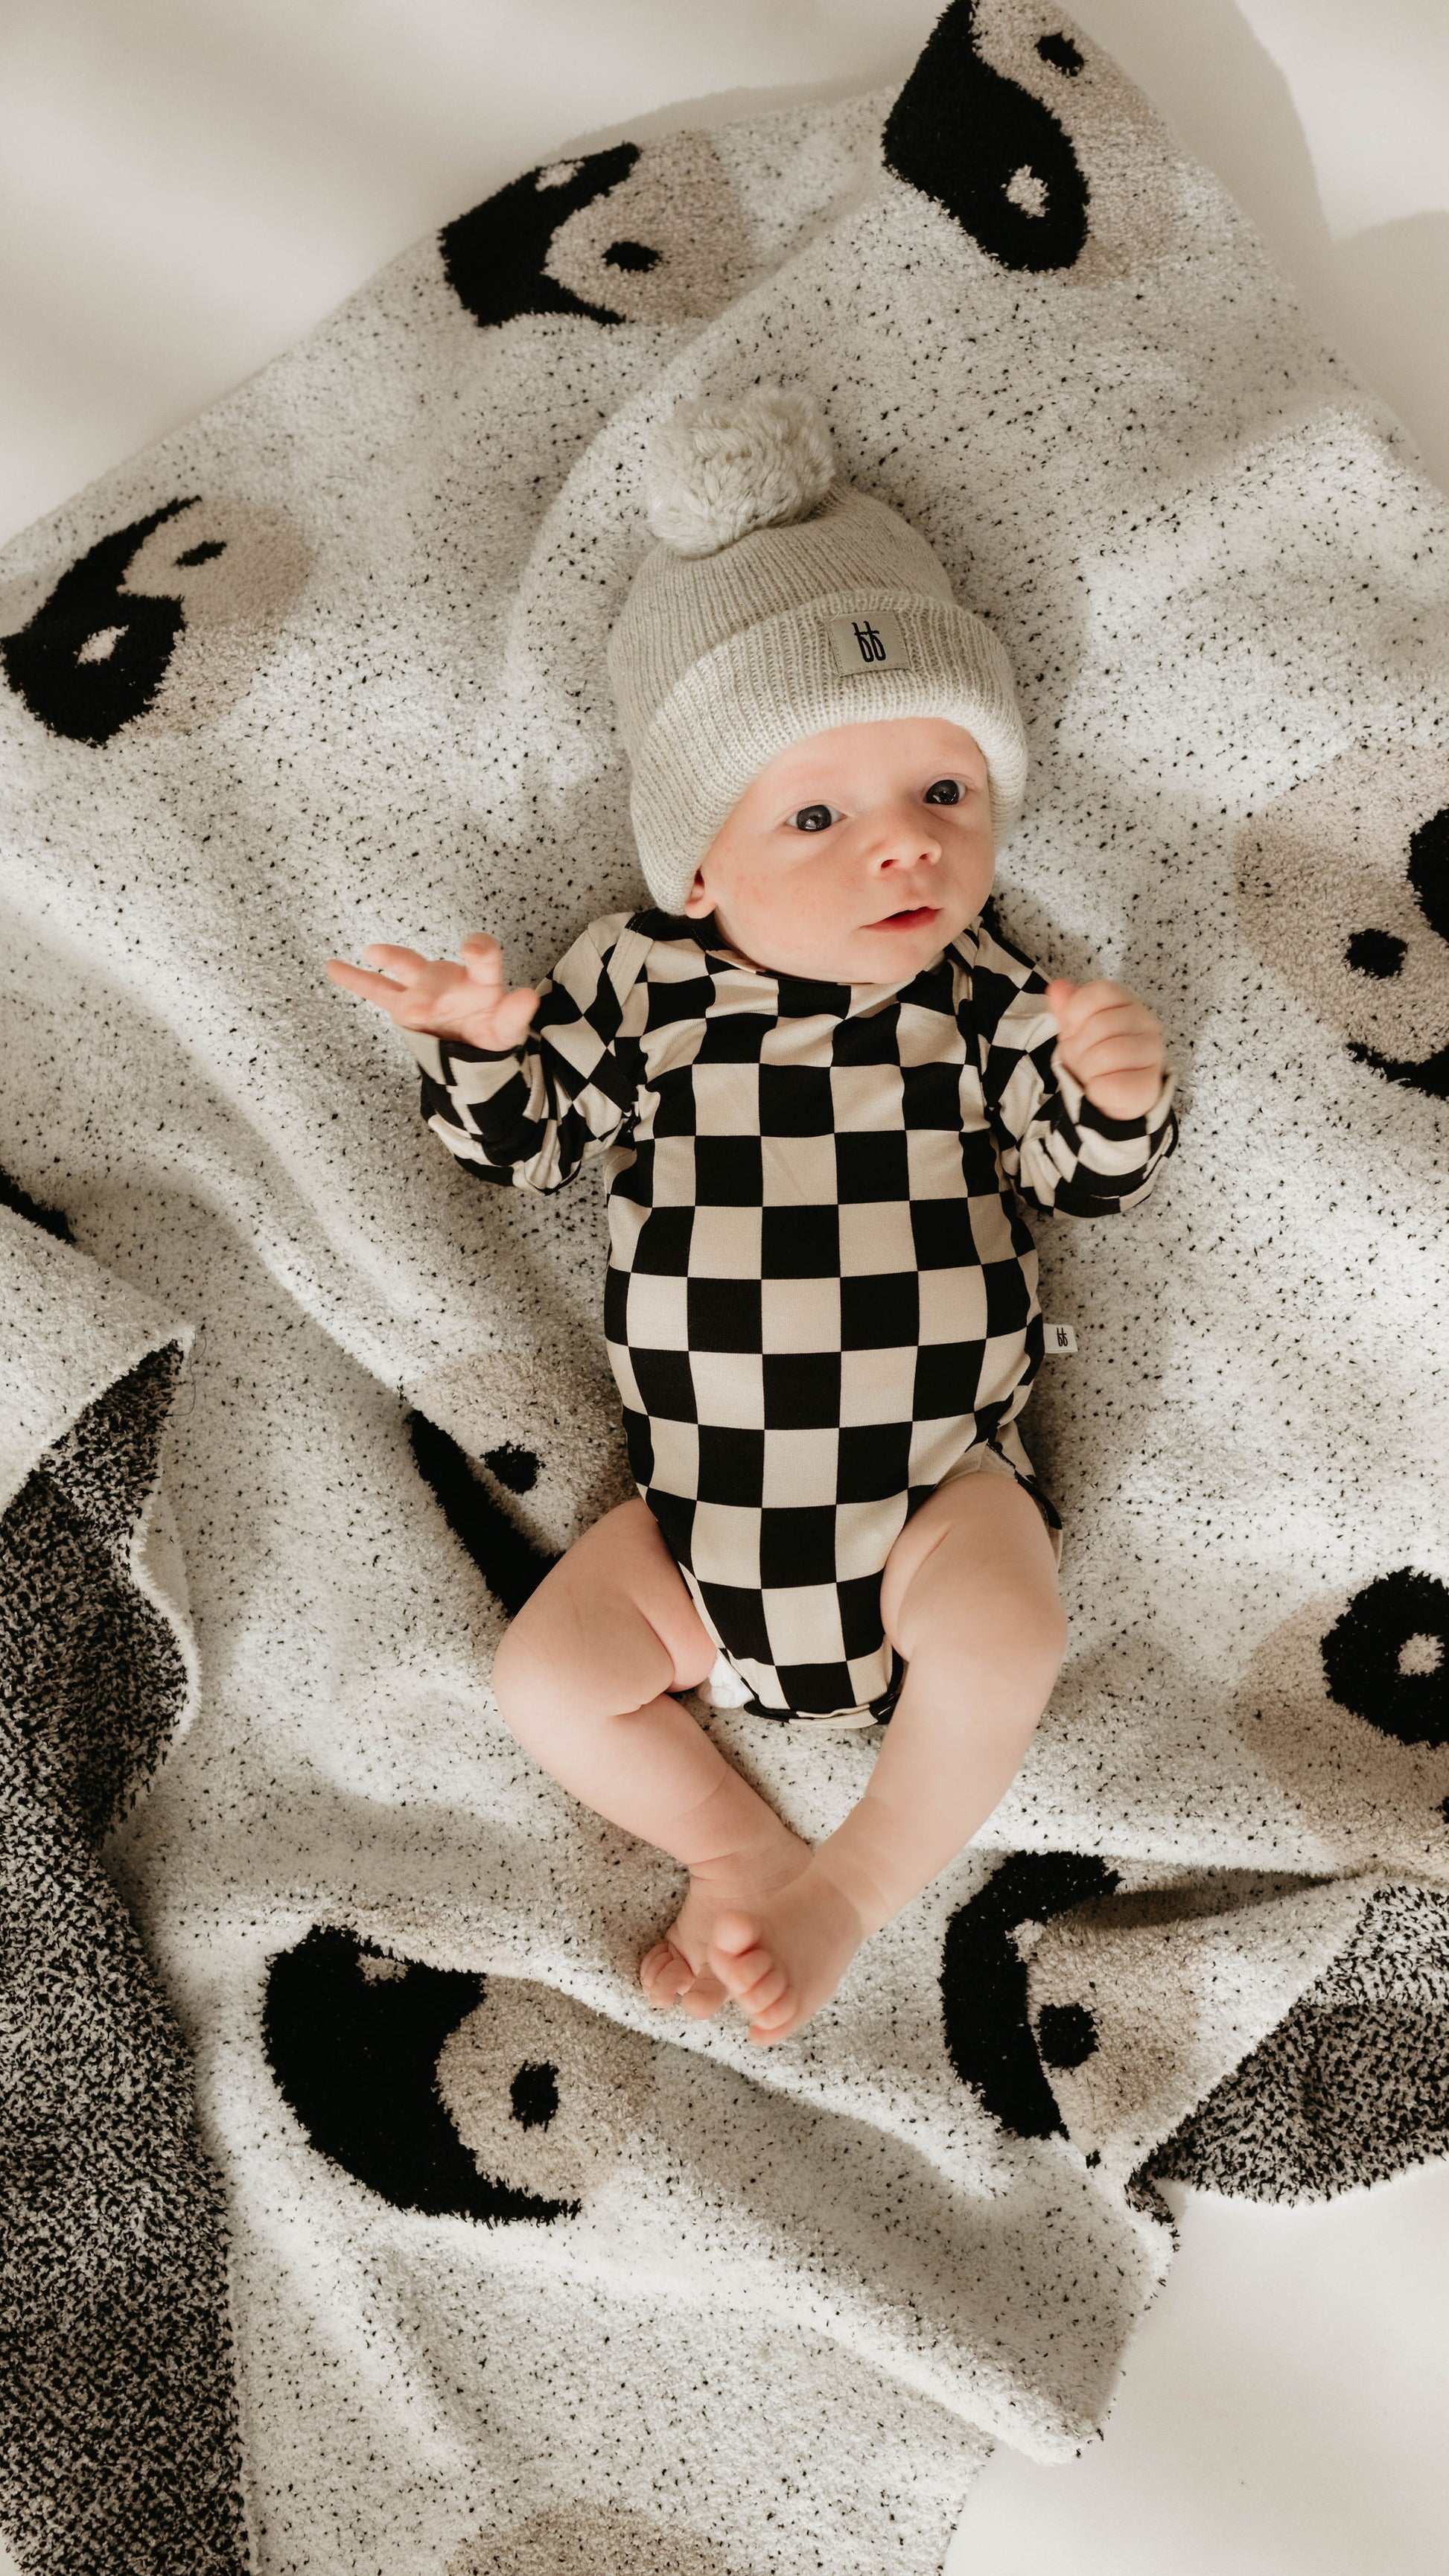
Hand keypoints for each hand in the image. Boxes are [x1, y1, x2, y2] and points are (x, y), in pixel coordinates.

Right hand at [325, 933, 538, 1051]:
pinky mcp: (402, 1005)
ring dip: (391, 967)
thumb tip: (527, 997)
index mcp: (481, 982)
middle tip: (418, 1009)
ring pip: (406, 972)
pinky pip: (376, 990)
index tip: (472, 948)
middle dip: (426, 989)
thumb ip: (515, 1015)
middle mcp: (451, 978)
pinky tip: (334, 966)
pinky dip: (356, 980)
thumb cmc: (491, 1029)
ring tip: (374, 954)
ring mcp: (424, 989)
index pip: (484, 959)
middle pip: (436, 974)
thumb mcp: (507, 1029)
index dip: (479, 951)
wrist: (470, 1048)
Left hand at [1043, 977, 1165, 1120]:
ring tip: (1094, 1074)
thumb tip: (1058, 988)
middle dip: (1080, 1047)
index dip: (1075, 1015)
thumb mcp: (1076, 1029)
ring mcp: (1152, 1051)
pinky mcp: (1151, 1083)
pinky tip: (1102, 1088)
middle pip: (1098, 1025)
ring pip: (1106, 1055)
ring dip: (1089, 1070)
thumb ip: (1067, 1008)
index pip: (1096, 992)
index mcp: (1125, 1002)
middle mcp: (1145, 1021)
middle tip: (1085, 1058)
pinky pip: (1115, 1085)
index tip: (1075, 1031)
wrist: (1114, 1093)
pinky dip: (1099, 1091)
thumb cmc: (1095, 1055)